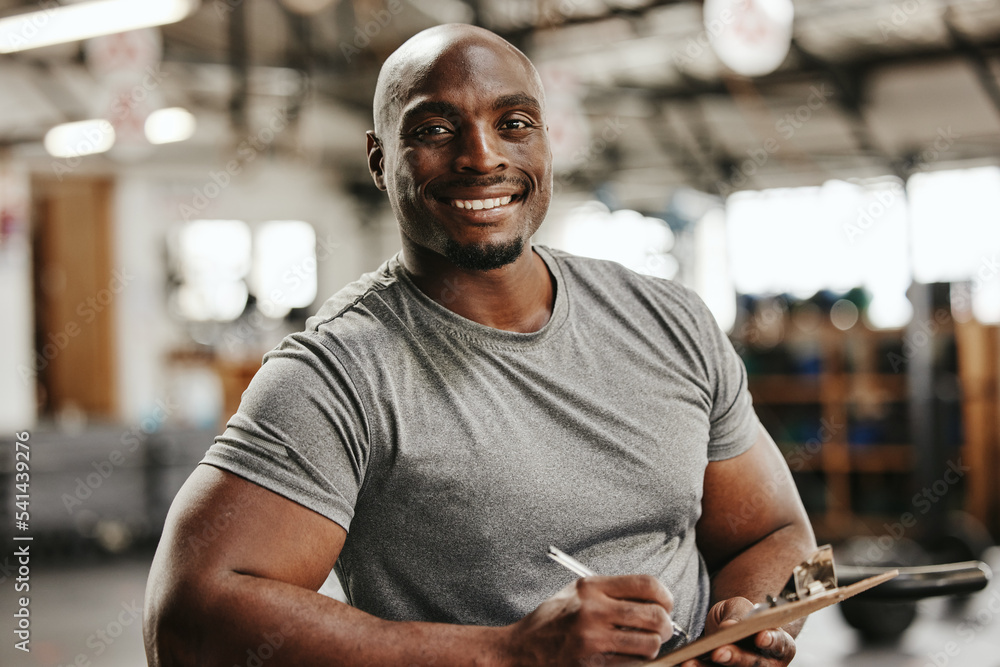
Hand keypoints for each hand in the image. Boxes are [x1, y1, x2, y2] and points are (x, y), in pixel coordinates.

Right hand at [502, 574, 676, 665]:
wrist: (522, 649)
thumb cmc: (552, 621)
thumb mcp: (576, 593)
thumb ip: (611, 591)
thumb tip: (653, 599)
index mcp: (591, 587)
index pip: (646, 584)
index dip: (665, 595)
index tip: (666, 604)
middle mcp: (593, 610)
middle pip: (654, 615)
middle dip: (666, 624)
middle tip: (663, 628)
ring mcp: (593, 639)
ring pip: (650, 643)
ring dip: (654, 646)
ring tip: (645, 645)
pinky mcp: (593, 664)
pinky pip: (634, 664)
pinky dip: (639, 662)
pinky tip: (629, 657)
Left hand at [680, 598, 795, 666]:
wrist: (727, 629)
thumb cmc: (738, 616)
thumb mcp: (739, 607)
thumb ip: (738, 614)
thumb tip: (729, 627)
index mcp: (780, 644)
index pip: (779, 644)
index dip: (771, 641)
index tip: (760, 637)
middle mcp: (769, 666)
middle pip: (755, 665)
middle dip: (736, 658)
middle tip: (718, 651)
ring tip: (690, 662)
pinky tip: (686, 664)